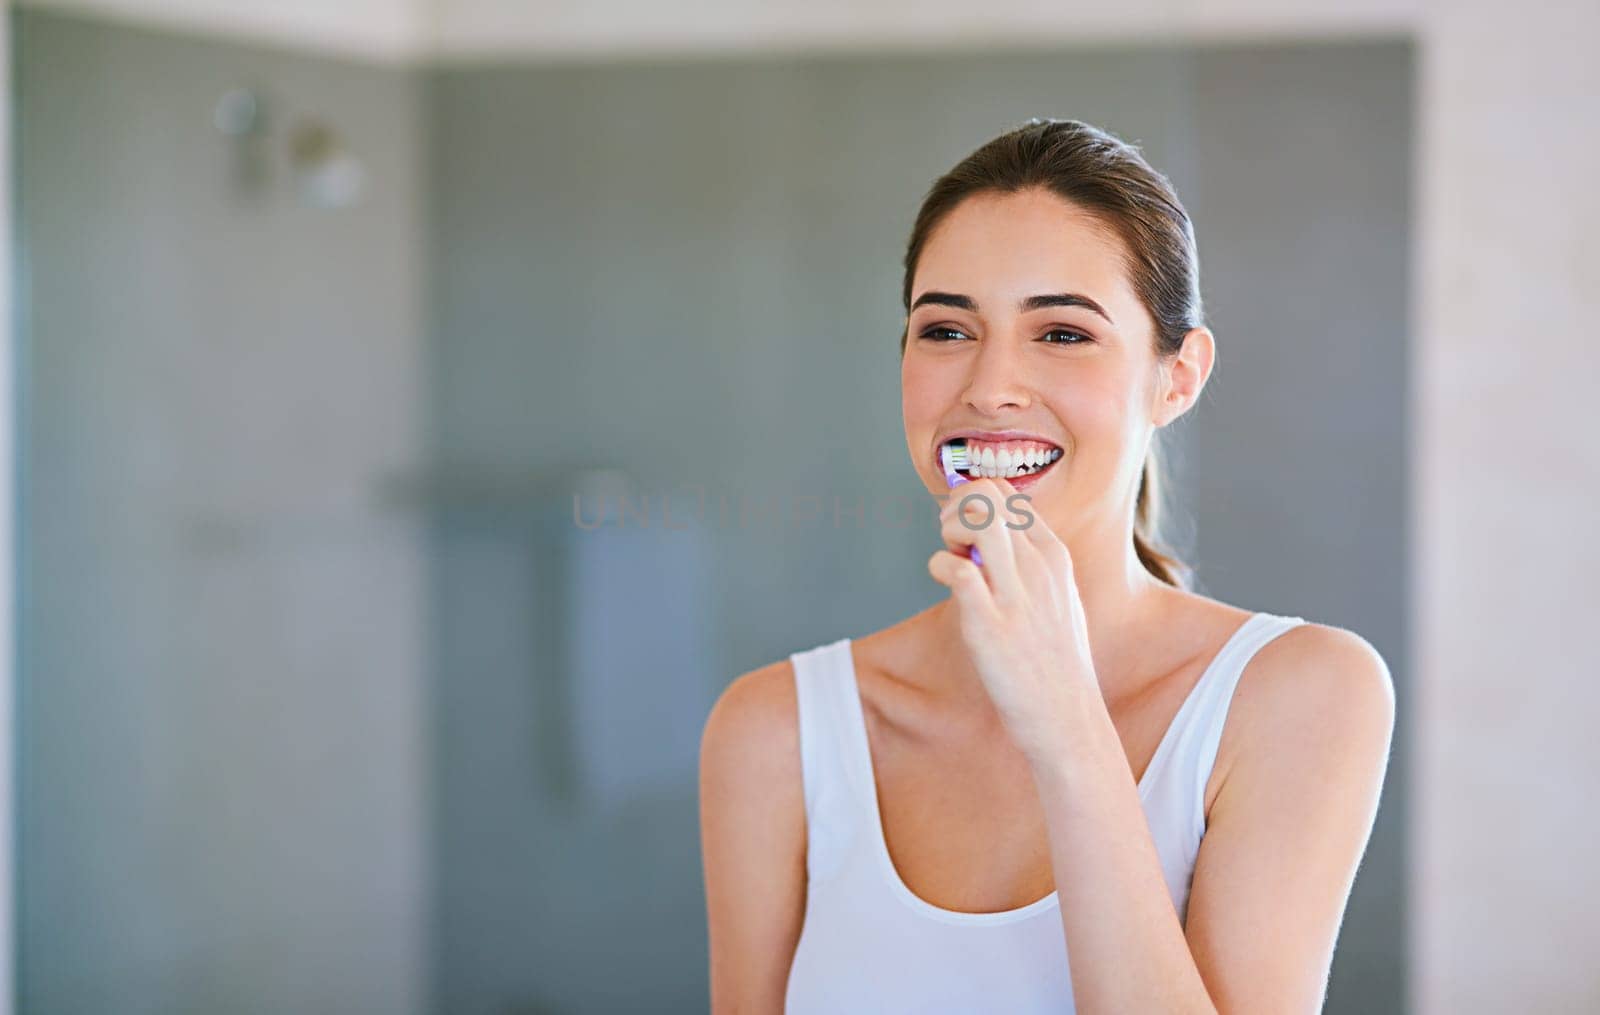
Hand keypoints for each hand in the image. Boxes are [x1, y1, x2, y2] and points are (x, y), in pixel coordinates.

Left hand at [929, 477, 1096, 762]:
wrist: (1068, 718)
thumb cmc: (1056, 664)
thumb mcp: (1059, 601)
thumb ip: (1031, 566)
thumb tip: (990, 542)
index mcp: (1055, 557)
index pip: (1008, 494)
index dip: (974, 503)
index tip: (965, 534)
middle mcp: (1039, 567)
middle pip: (987, 494)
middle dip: (955, 507)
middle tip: (951, 542)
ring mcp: (1016, 595)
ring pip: (977, 519)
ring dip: (948, 529)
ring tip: (949, 557)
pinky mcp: (990, 625)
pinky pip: (957, 570)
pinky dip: (939, 566)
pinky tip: (943, 582)